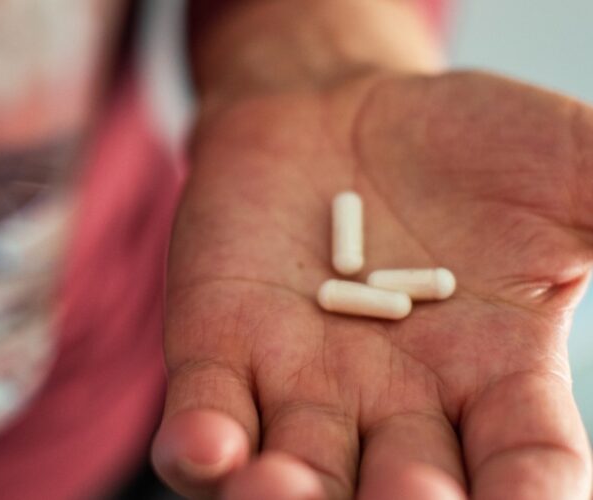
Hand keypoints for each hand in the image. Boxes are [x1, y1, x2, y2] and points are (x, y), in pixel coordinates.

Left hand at [153, 71, 592, 498]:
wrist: (337, 107)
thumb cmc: (463, 143)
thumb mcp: (571, 171)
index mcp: (493, 383)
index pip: (526, 474)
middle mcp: (394, 406)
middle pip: (403, 494)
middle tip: (411, 499)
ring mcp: (298, 381)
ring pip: (295, 473)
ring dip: (286, 497)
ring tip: (282, 492)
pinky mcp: (219, 345)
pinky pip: (206, 413)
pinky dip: (203, 443)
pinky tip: (209, 450)